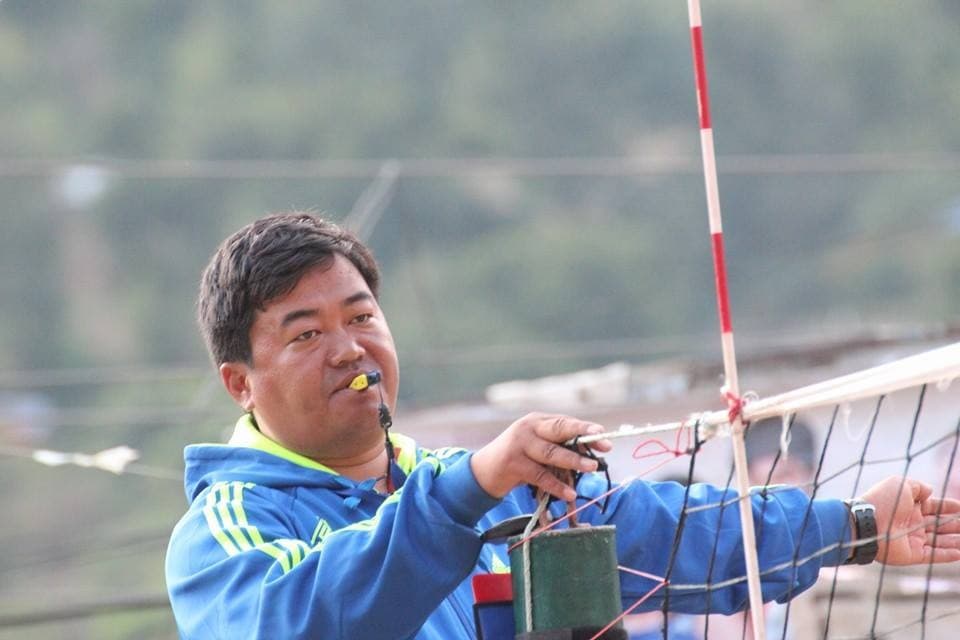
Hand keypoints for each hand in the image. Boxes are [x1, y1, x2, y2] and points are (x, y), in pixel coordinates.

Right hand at [470, 413, 611, 501]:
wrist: (484, 471)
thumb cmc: (518, 458)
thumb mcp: (536, 446)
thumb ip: (556, 446)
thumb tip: (590, 454)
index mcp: (537, 421)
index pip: (564, 422)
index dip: (585, 428)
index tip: (603, 434)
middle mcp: (528, 428)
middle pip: (559, 430)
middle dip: (582, 437)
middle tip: (604, 446)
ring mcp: (519, 445)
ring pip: (551, 453)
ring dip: (573, 461)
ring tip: (592, 467)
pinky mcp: (513, 464)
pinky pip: (540, 475)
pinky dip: (556, 485)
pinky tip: (570, 493)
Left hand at [861, 476, 959, 564]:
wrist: (868, 523)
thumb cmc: (883, 501)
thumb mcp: (901, 485)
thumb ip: (918, 487)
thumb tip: (931, 491)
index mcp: (908, 506)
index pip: (933, 507)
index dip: (948, 507)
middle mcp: (912, 523)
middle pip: (939, 525)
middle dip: (955, 524)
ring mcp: (912, 540)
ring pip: (940, 541)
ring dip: (956, 540)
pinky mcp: (913, 555)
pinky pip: (934, 556)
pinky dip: (948, 555)